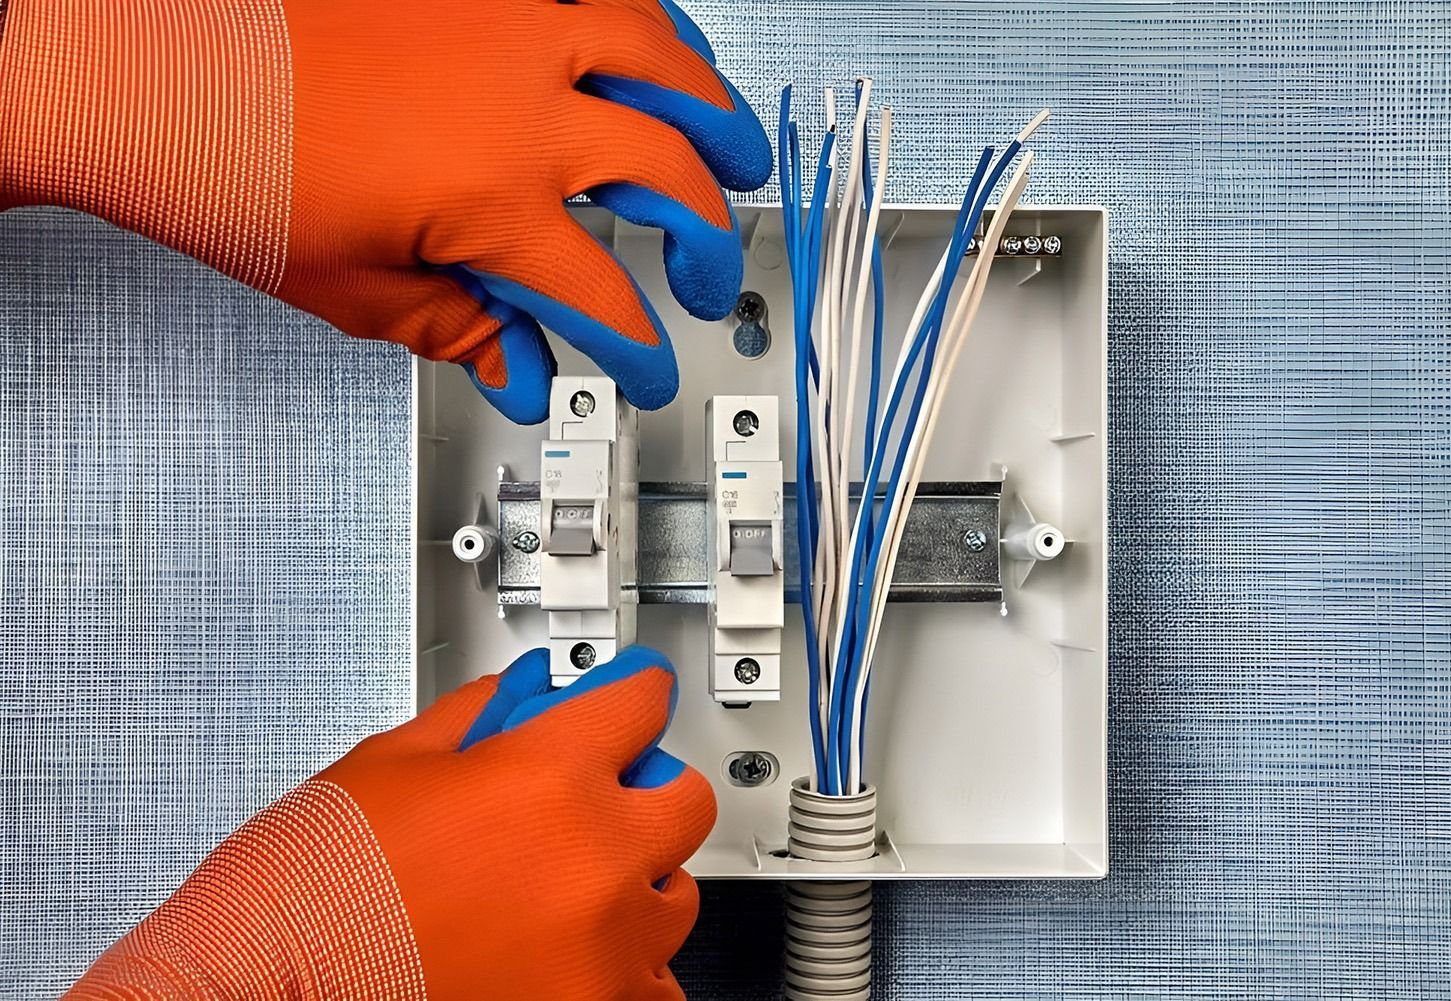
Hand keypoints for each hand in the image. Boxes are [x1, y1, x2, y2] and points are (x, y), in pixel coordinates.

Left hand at [0, 0, 770, 421]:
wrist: (145, 61)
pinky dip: (650, 28)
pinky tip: (658, 51)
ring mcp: (510, 25)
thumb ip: (463, 332)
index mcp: (490, 202)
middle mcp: (521, 106)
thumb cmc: (226, 164)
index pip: (605, 295)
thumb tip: (523, 369)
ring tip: (739, 151)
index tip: (645, 368)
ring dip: (715, 116)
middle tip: (704, 270)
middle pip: (668, 177)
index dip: (640, 349)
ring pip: (662, 60)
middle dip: (705, 239)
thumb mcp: (355, 289)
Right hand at [67, 648, 713, 999]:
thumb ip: (474, 717)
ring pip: (674, 897)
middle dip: (643, 788)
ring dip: (634, 881)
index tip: (632, 696)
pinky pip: (651, 983)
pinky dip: (619, 965)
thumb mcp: (389, 761)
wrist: (266, 988)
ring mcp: (600, 950)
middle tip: (597, 795)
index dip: (630, 691)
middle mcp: (594, 862)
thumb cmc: (311, 888)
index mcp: (549, 777)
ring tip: (564, 886)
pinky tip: (564, 950)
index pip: (642, 702)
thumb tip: (515, 696)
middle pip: (685, 799)